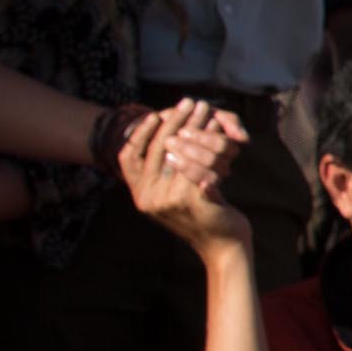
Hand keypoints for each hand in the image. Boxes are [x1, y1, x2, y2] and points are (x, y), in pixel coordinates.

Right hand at [118, 99, 252, 255]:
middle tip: (188, 102)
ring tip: (205, 110)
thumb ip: (163, 176)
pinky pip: (198, 160)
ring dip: (194, 126)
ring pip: (179, 152)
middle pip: (156, 149)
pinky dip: (209, 142)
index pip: (128, 157)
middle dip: (173, 121)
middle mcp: (149, 198)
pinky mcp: (190, 199)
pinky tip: (219, 129)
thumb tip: (161, 141)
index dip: (139, 134)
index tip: (154, 115)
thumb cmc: (202, 218)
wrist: (222, 248)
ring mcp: (167, 200)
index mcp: (140, 196)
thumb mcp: (174, 197)